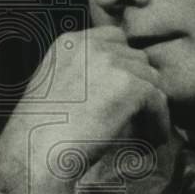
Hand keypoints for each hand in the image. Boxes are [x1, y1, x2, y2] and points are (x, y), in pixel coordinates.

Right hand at [0, 26, 169, 193]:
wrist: (35, 154)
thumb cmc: (38, 133)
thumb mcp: (52, 87)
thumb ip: (80, 73)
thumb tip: (115, 82)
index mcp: (68, 42)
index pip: (114, 39)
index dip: (123, 66)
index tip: (125, 92)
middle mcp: (90, 45)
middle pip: (136, 57)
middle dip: (139, 85)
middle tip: (137, 116)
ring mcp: (111, 62)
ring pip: (151, 78)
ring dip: (150, 105)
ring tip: (146, 129)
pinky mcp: (130, 85)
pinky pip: (158, 100)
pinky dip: (159, 121)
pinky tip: (153, 140)